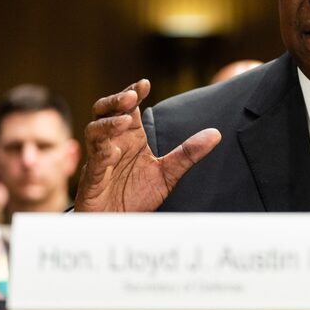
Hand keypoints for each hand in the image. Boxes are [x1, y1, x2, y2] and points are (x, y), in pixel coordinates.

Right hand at [75, 79, 220, 211]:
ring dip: (108, 123)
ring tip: (125, 120)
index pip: (128, 108)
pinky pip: (93, 161)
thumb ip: (188, 153)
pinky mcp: (92, 179)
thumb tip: (216, 133)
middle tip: (131, 96)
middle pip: (105, 111)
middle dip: (115, 100)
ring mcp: (100, 159)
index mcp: (130, 138)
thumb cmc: (136, 196)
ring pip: (94, 131)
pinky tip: (113, 151)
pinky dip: (102, 153)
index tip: (145, 83)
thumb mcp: (168, 174)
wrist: (118, 226)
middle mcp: (113, 143)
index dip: (133, 93)